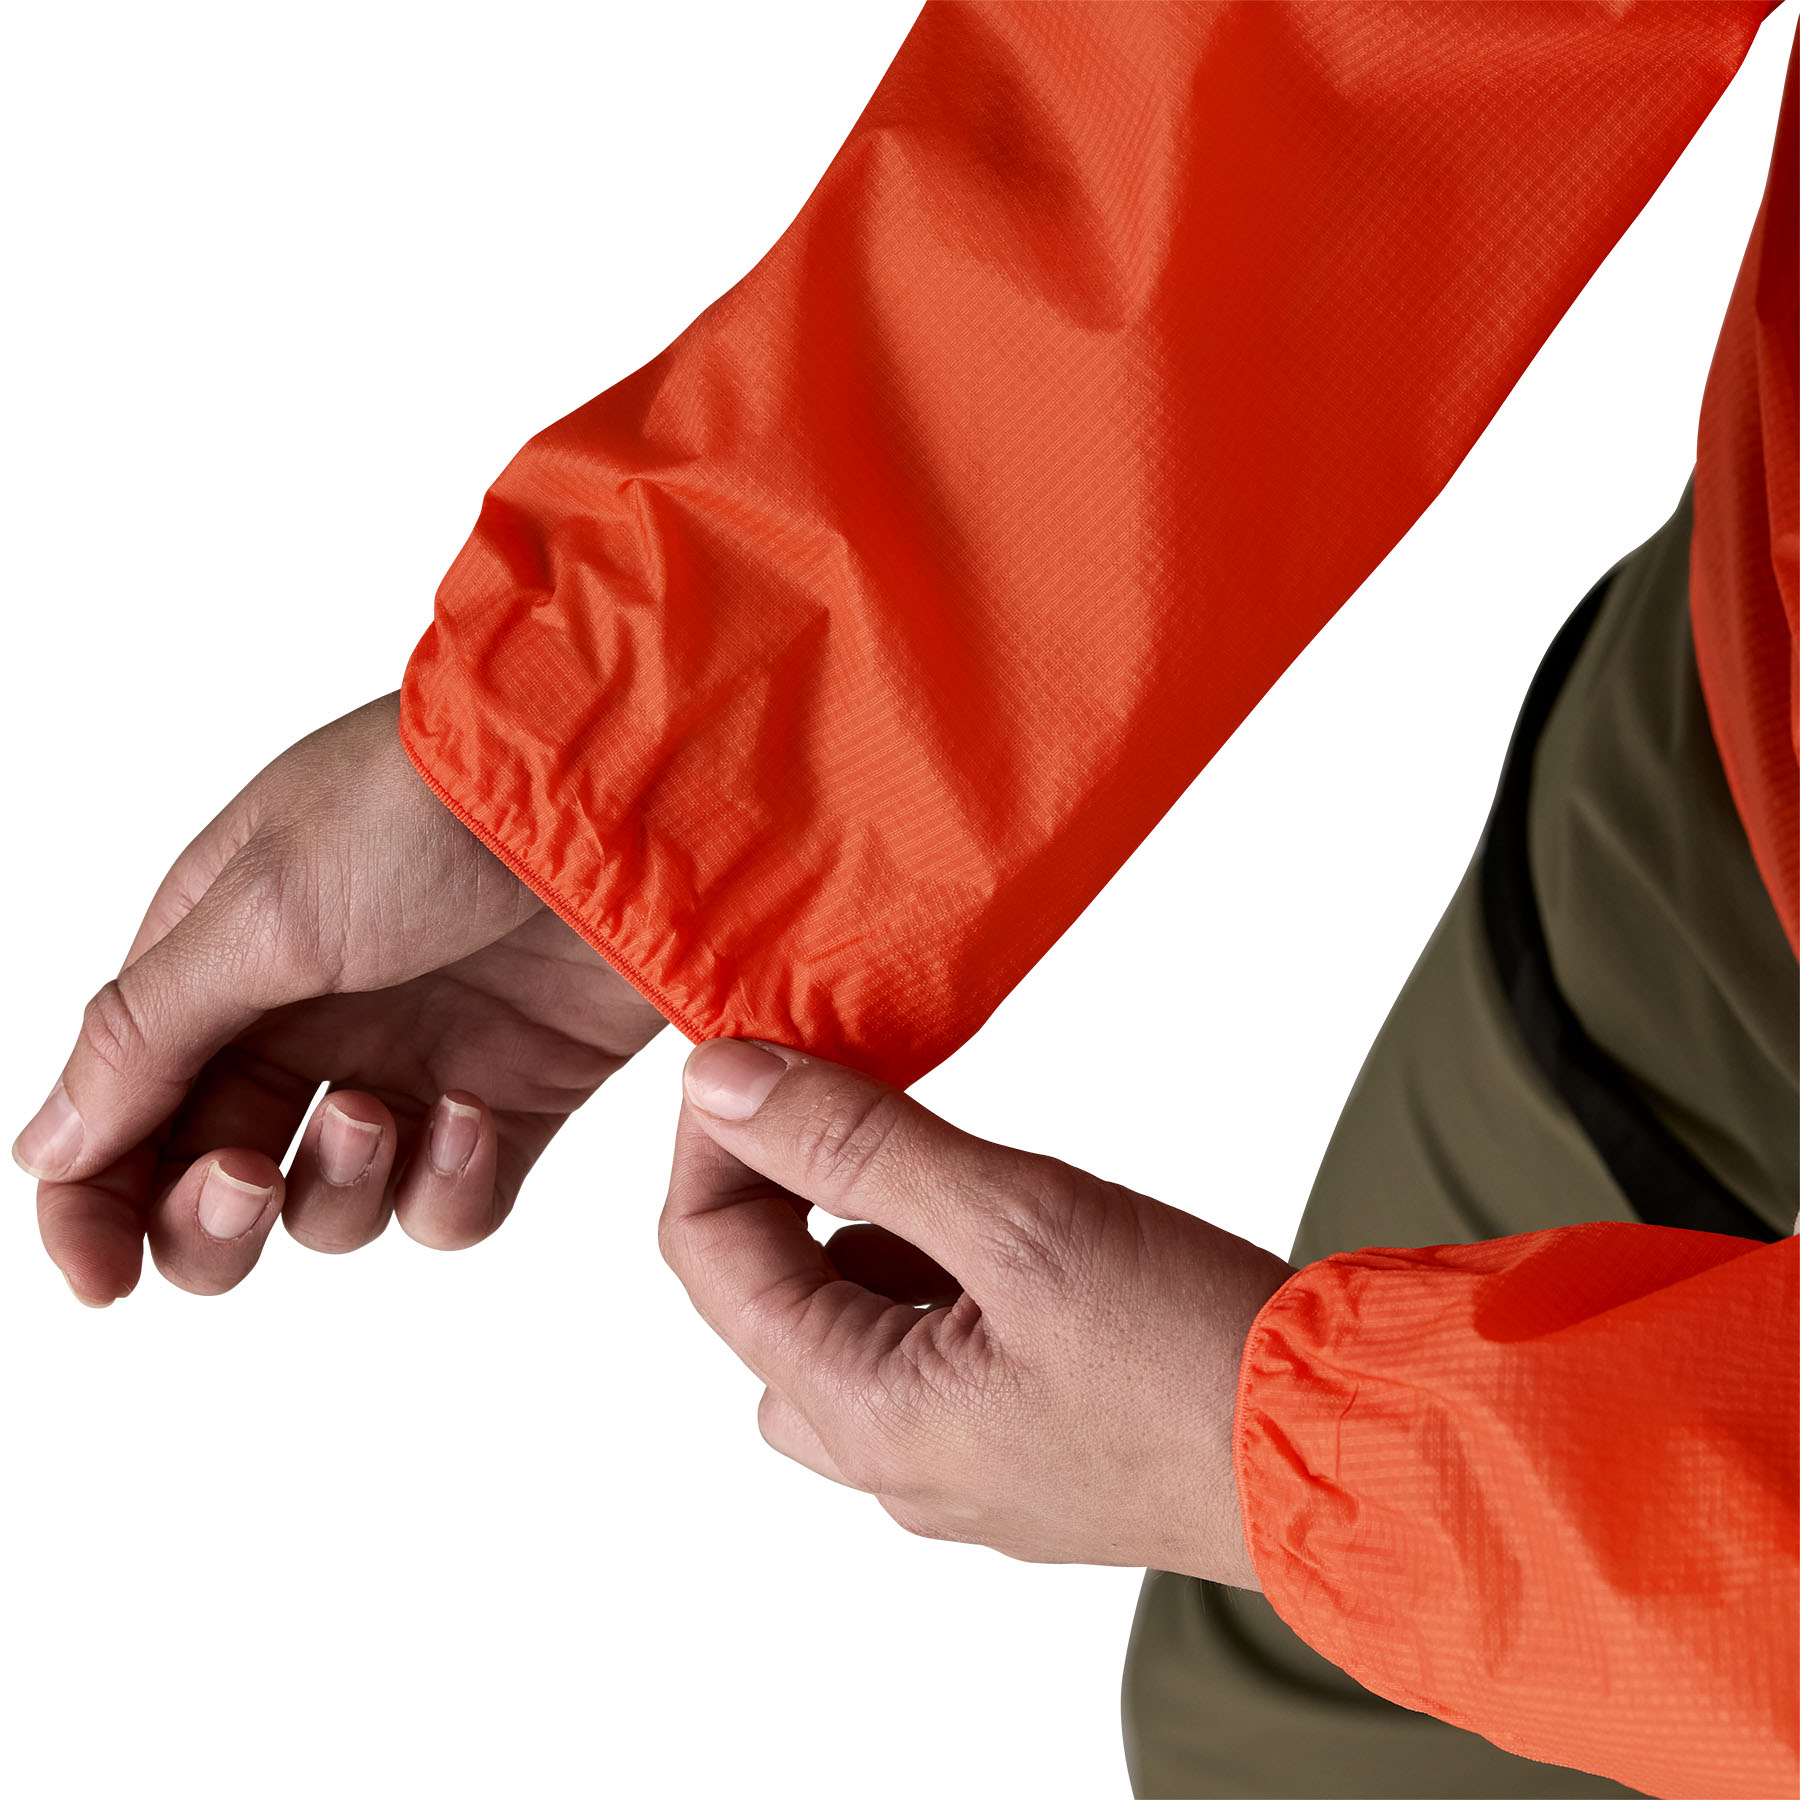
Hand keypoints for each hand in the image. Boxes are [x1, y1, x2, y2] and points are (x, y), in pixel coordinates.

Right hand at [14, 694, 666, 1303]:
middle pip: (218, 1180)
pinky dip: (446, 1187)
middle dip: (213, 1218)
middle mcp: (309, 1020)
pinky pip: (451, 1204)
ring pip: (334, 1206)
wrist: (614, 789)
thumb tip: (47, 1152)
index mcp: (219, 962)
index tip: (100, 1280)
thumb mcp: (263, 909)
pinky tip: (467, 1115)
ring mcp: (416, 1060)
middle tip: (245, 1181)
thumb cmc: (424, 810)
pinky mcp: (515, 1095)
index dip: (93, 1206)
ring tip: (377, 1110)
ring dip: (338, 1187)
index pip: (122, 1113)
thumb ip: (148, 1037)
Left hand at [660, 1041, 1294, 1584]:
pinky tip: (998, 1228)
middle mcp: (888, 1463)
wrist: (1350, 1456)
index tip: (755, 1049)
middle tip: (844, 1092)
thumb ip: (856, 1144)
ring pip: (843, 1324)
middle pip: (763, 1299)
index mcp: (861, 1414)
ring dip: (858, 1227)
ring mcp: (956, 1465)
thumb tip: (719, 1080)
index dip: (715, 1139)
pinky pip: (922, 1349)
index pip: (706, 1259)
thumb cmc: (1193, 1355)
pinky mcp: (1019, 1447)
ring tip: (936, 1154)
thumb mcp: (1015, 1219)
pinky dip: (929, 1270)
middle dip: (781, 1187)